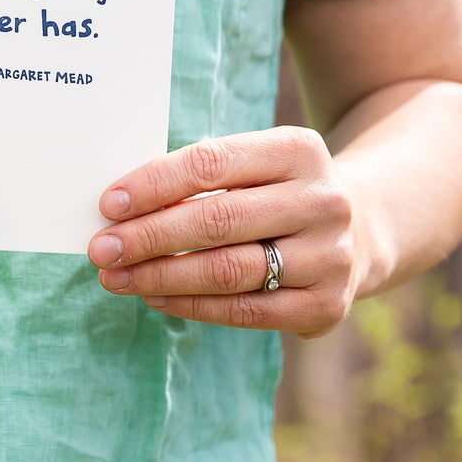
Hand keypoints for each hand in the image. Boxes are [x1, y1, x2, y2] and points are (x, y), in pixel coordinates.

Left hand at [87, 127, 360, 336]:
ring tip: (116, 277)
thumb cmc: (276, 190)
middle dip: (148, 237)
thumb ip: (200, 176)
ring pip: (228, 271)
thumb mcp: (254, 163)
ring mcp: (330, 256)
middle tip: (102, 249)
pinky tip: (154, 297)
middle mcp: (323, 201)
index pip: (212, 164)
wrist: (360, 228)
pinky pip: (245, 311)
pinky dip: (191, 306)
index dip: (154, 184)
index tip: (108, 204)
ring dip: (161, 277)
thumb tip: (120, 207)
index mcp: (299, 150)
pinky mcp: (327, 305)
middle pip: (217, 221)